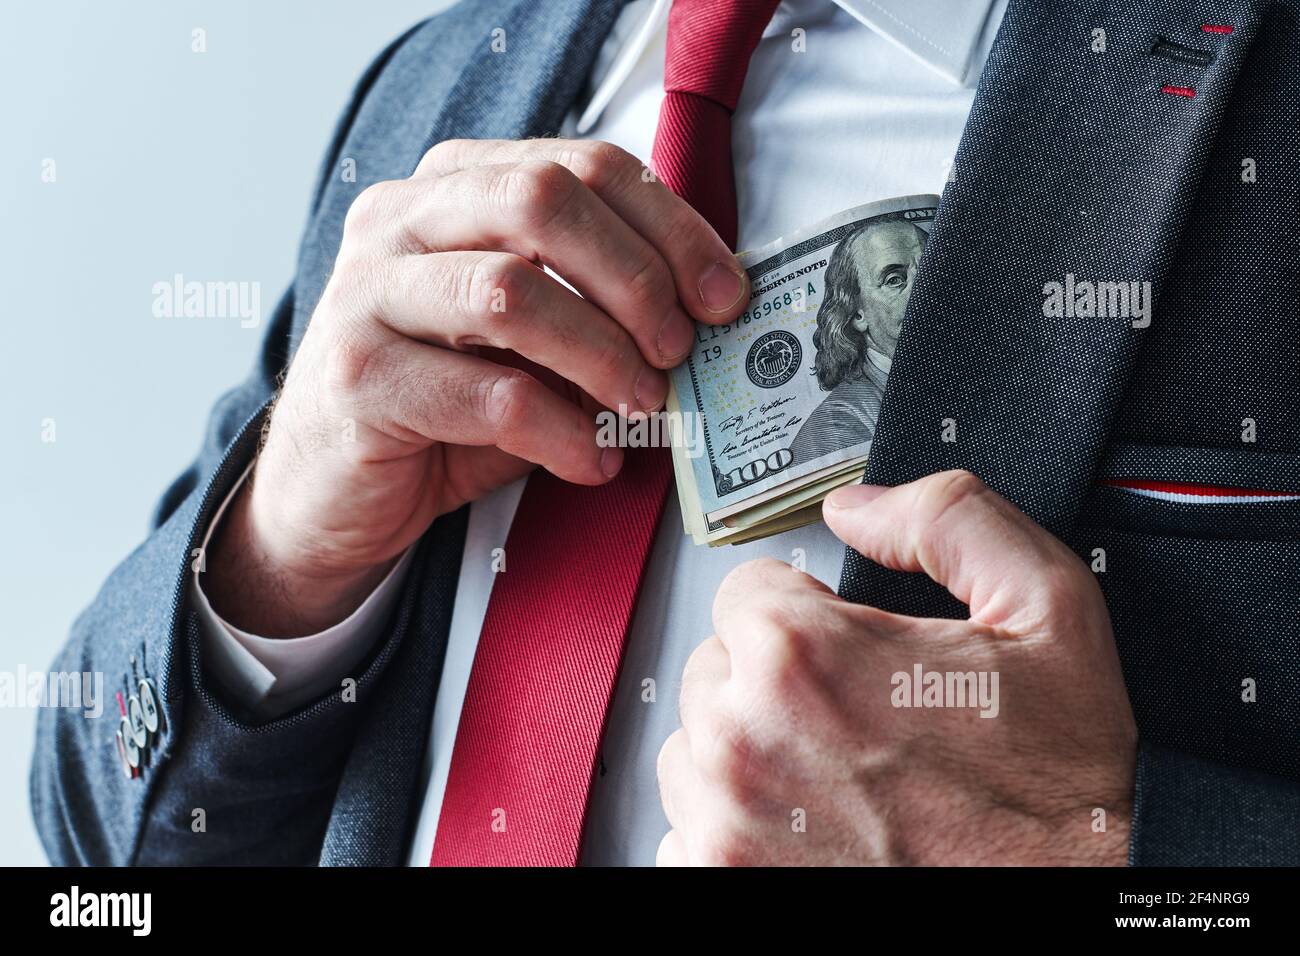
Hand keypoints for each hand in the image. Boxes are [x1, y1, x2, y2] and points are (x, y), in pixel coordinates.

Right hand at [204, 139, 748, 634]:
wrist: (332, 489)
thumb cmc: (445, 405)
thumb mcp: (530, 343)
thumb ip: (595, 310)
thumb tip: (706, 315)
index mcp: (451, 188)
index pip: (580, 165)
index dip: (670, 226)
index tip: (724, 294)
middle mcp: (400, 221)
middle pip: (542, 202)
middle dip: (635, 277)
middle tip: (679, 348)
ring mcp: (367, 294)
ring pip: (510, 292)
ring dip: (601, 355)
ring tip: (644, 406)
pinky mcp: (358, 379)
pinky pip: (488, 395)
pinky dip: (563, 433)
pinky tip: (594, 461)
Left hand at [657, 470, 1136, 865]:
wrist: (1081, 897)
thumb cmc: (1061, 784)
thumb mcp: (1047, 608)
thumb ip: (948, 520)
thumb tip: (856, 508)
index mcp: (800, 653)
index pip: (746, 590)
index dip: (807, 613)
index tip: (848, 651)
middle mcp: (743, 738)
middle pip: (714, 668)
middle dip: (773, 681)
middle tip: (855, 718)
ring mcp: (725, 822)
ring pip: (696, 751)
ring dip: (749, 753)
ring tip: (836, 775)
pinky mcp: (722, 882)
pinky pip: (688, 832)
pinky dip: (739, 827)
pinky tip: (811, 826)